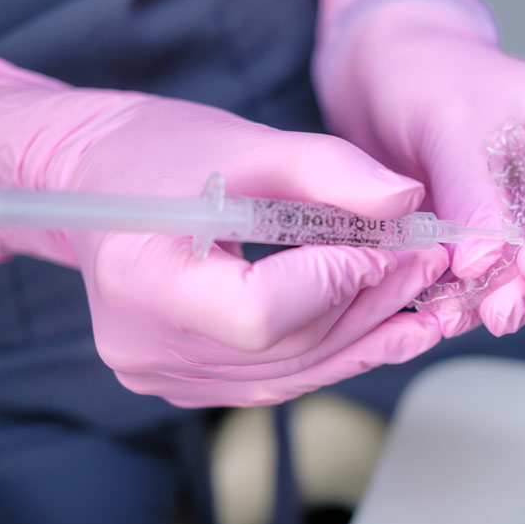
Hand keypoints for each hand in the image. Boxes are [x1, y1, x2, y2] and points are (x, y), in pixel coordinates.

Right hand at [0, 59, 447, 406]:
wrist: (95, 180)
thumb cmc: (162, 150)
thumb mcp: (248, 143)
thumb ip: (330, 170)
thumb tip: (409, 199)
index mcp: (142, 279)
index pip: (262, 314)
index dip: (336, 283)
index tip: (392, 244)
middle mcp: (144, 345)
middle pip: (287, 348)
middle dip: (371, 304)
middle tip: (429, 262)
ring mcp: (163, 374)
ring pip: (292, 372)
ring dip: (366, 335)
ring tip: (423, 297)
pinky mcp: (184, 380)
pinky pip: (277, 377)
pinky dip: (334, 351)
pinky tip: (384, 328)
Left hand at [313, 0, 524, 336]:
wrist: (381, 85)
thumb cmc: (426, 74)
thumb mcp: (450, 121)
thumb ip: (475, 190)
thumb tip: (487, 260)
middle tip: (498, 306)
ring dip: (504, 299)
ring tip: (462, 311)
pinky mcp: (502, 244)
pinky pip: (499, 283)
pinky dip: (472, 300)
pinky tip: (445, 309)